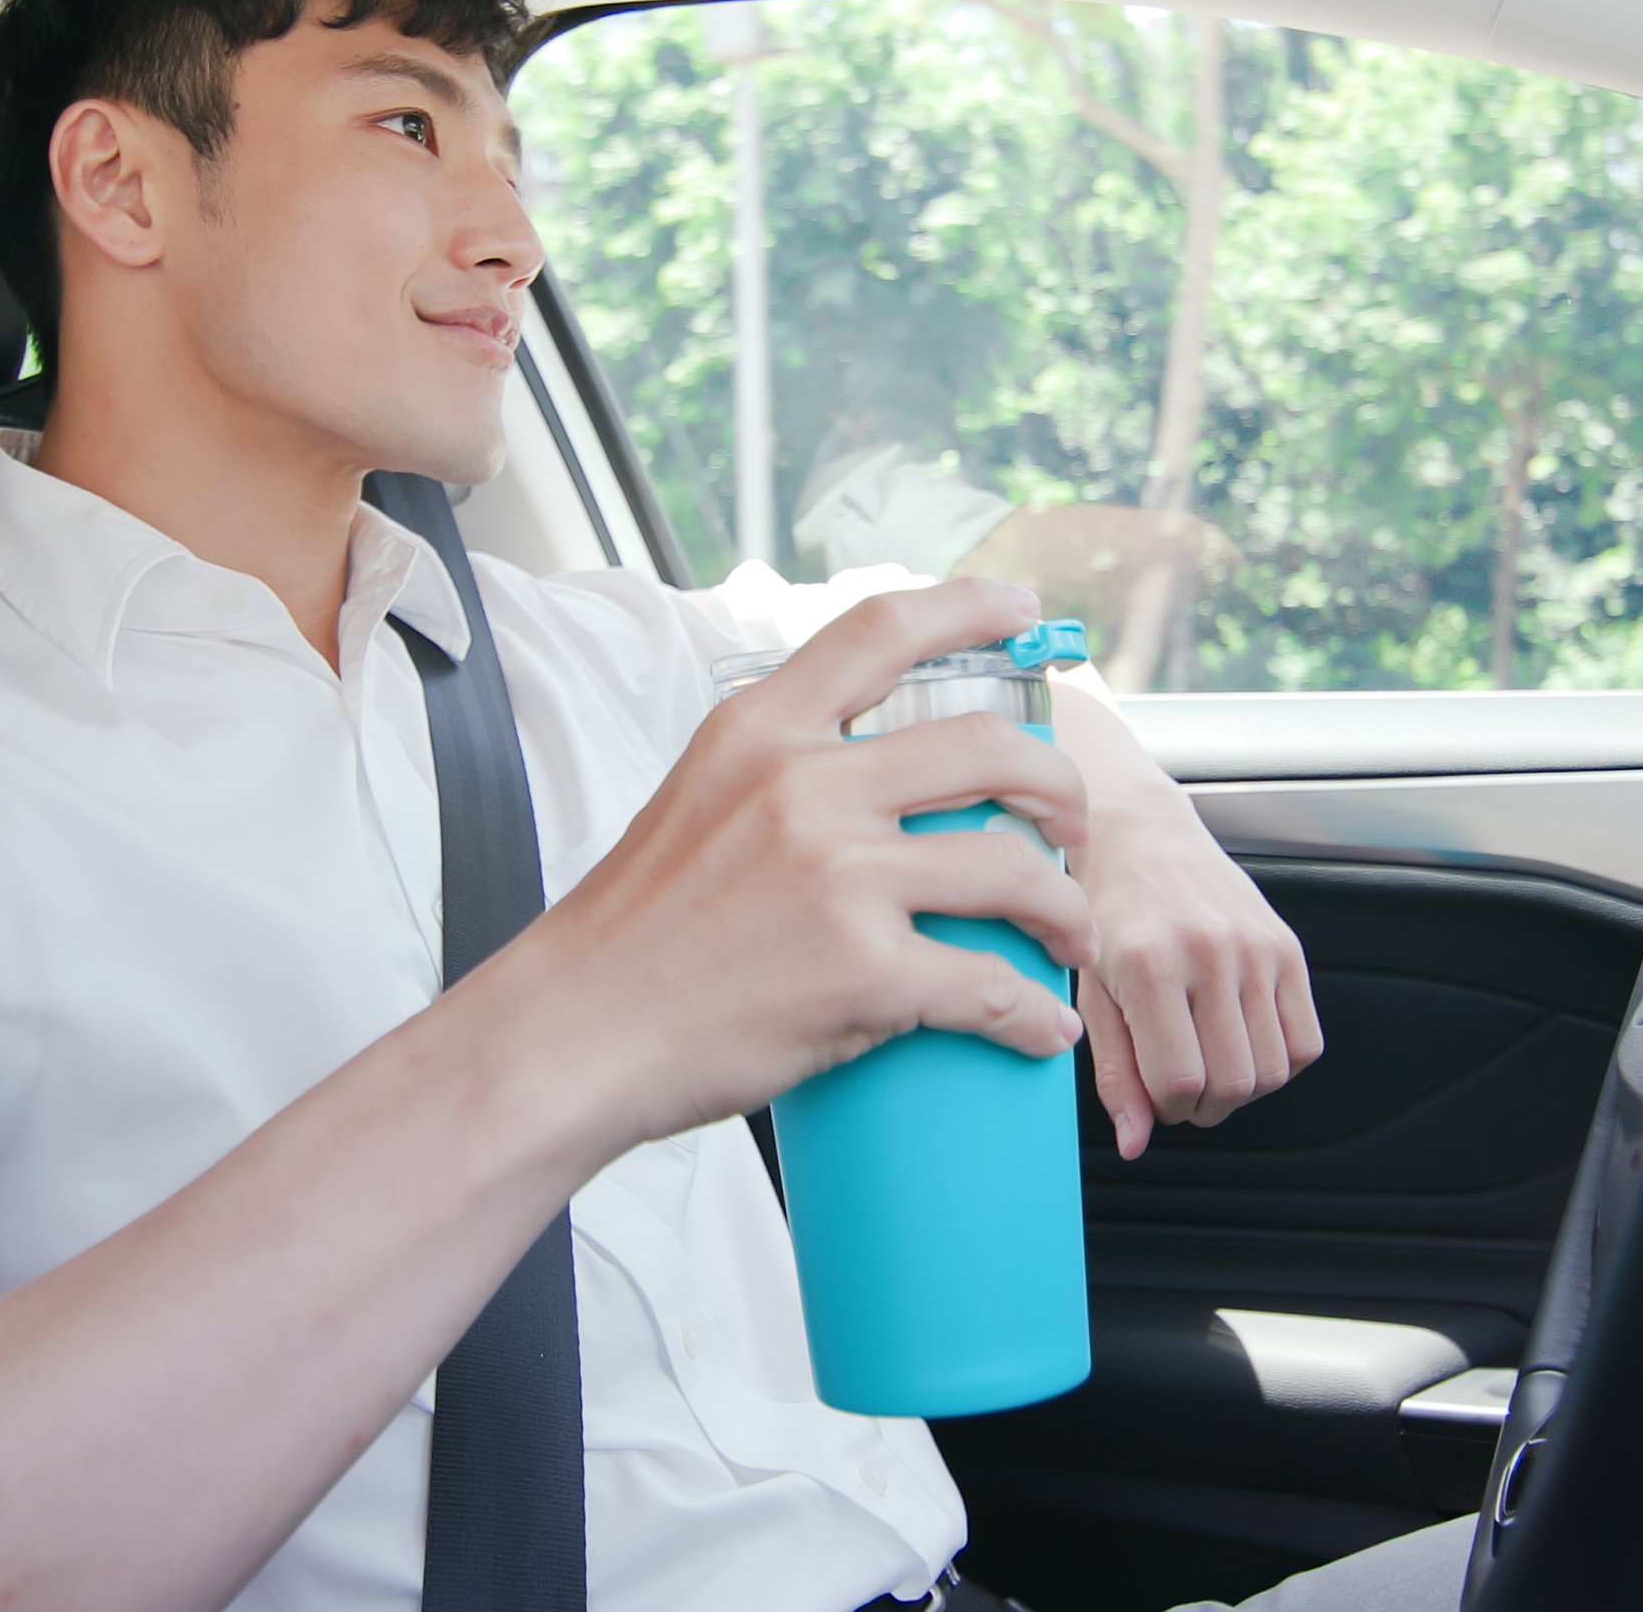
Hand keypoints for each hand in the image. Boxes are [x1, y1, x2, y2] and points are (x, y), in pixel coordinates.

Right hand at [493, 578, 1098, 1145]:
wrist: (570, 1034)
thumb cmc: (627, 938)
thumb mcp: (692, 801)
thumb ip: (775, 775)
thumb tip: (863, 782)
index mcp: (759, 732)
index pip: (881, 630)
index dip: (970, 607)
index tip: (1026, 613)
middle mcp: (804, 785)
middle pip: (986, 750)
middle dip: (1058, 785)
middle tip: (1073, 824)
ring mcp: (838, 876)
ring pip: (1011, 869)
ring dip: (1064, 909)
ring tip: (1069, 937)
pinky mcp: (862, 971)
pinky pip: (989, 988)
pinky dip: (1032, 1015)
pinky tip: (1041, 1030)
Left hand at [1053, 697, 1319, 1159]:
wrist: (1138, 835)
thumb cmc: (1102, 911)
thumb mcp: (1089, 990)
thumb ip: (1114, 1071)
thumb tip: (1138, 1142)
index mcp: (1152, 964)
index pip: (1181, 1082)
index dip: (1167, 1107)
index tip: (1154, 1093)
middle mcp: (1212, 953)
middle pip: (1233, 1083)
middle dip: (1204, 1105)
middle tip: (1180, 1084)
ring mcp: (1257, 948)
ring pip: (1273, 1070)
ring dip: (1242, 1087)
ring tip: (1208, 1061)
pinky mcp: (1288, 947)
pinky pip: (1306, 1041)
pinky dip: (1279, 1061)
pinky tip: (1241, 1041)